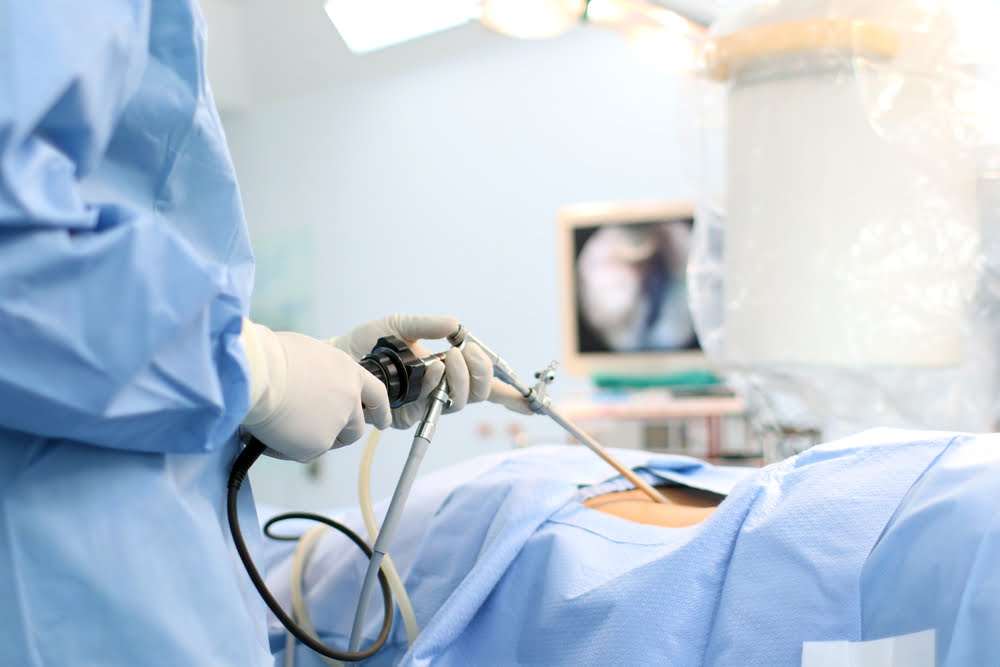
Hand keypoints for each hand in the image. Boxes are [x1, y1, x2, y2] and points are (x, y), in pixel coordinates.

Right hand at [240, 321, 390, 461]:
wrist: (258, 374)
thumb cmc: (273, 357)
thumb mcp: (308, 354)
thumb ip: (320, 374)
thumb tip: (310, 385)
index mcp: (350, 372)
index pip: (376, 395)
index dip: (380, 410)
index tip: (382, 422)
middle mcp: (350, 399)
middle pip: (356, 427)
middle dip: (342, 434)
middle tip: (321, 435)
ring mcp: (336, 424)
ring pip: (327, 442)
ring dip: (311, 439)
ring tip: (281, 427)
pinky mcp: (317, 445)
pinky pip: (302, 452)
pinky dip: (287, 448)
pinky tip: (269, 435)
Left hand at [332, 314, 531, 428]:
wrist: (333, 360)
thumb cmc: (363, 344)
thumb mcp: (397, 326)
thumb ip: (426, 325)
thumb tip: (456, 325)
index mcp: (443, 371)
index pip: (481, 386)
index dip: (508, 396)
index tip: (531, 403)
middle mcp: (437, 391)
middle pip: (478, 393)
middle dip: (481, 372)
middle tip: (468, 352)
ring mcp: (424, 405)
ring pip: (462, 401)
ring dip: (464, 376)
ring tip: (451, 356)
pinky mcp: (407, 416)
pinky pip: (436, 403)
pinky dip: (441, 381)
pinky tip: (432, 367)